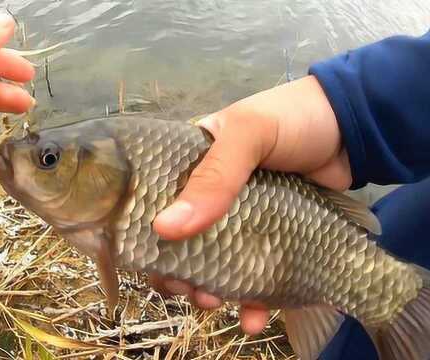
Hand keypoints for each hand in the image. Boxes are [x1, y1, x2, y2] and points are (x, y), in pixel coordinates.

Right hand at [151, 75, 347, 334]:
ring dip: (207, 292)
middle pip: (179, 243)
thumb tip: (165, 228)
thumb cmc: (291, 118)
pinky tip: (253, 319)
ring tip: (213, 303)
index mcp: (188, 166)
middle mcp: (207, 197)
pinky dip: (251, 303)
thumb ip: (213, 176)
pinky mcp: (270, 241)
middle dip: (176, 273)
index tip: (147, 263)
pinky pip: (254, 277)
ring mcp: (239, 222)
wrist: (353, 127)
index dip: (143, 237)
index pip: (151, 204)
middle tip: (185, 288)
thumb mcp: (248, 133)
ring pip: (213, 267)